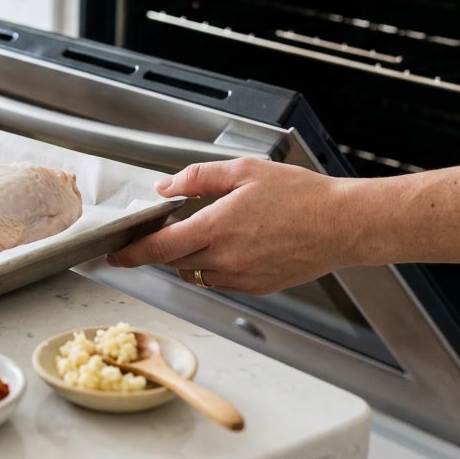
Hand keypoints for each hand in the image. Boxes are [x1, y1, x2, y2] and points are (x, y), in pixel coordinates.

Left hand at [107, 158, 359, 294]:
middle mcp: (227, 259)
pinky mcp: (258, 287)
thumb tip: (166, 187)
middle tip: (164, 229)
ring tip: (208, 232)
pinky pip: (221, 281)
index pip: (160, 248)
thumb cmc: (301, 195)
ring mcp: (243, 277)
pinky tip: (232, 246)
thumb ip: (198, 178)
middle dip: (162, 248)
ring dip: (189, 258)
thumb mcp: (244, 171)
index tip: (115, 254)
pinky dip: (214, 267)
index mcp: (218, 228)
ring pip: (196, 274)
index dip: (132, 253)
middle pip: (174, 262)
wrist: (343, 224)